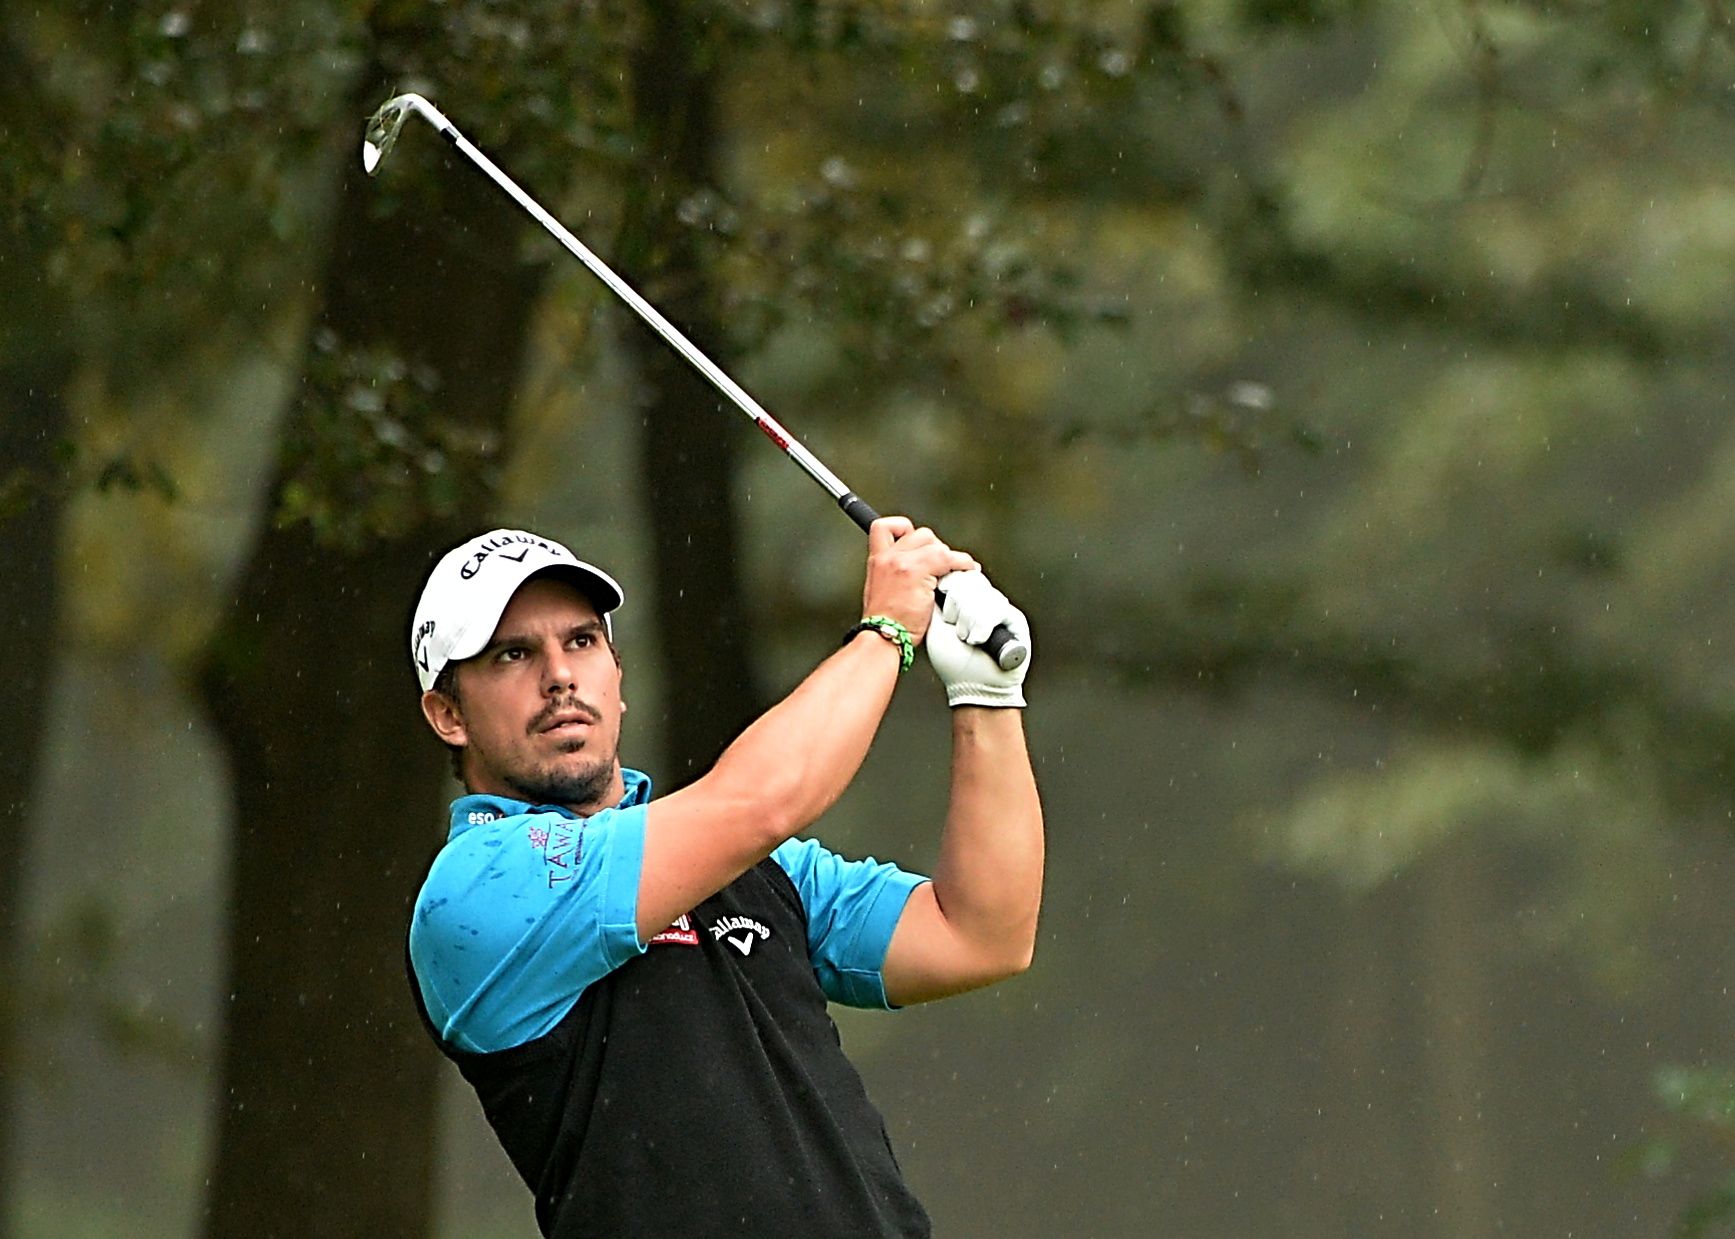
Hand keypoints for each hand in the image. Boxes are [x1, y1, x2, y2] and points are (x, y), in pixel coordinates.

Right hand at [861, 517, 976, 641]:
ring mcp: (903, 563)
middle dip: (934, 547)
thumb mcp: (881, 590)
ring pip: (935, 544)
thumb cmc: (884, 622)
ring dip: (948, 557)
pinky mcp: (918, 572)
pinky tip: (966, 571)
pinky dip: (963, 563)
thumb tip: (919, 571)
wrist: (882, 636)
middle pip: (920, 533)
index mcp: (877, 560)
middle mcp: (888, 557)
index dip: (903, 529)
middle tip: (940, 565)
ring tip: (953, 571)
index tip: (916, 541)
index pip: (884, 527)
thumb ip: (894, 573)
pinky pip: (949, 558)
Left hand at [926, 570, 1030, 706]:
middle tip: (957, 630)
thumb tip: (936, 577)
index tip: (943, 597)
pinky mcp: (1015, 619)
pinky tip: (979, 639)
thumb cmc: (954, 663)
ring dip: (970, 620)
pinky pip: (998, 607)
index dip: (951, 583)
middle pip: (970, 580)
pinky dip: (983, 625)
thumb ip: (935, 600)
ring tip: (968, 638)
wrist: (975, 687)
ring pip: (982, 594)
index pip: (959, 574)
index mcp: (964, 601)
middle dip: (958, 607)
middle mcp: (983, 602)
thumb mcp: (935, 626)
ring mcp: (999, 608)